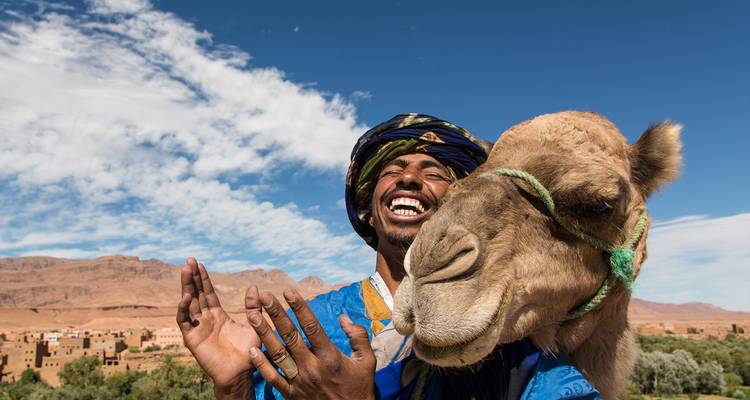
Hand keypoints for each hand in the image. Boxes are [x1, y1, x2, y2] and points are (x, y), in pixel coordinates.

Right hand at [177, 258, 259, 398]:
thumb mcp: (253, 325)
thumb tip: (254, 288)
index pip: (208, 293)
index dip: (203, 279)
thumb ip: (253, 308)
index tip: (199, 264)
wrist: (240, 373)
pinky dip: (183, 309)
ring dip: (186, 287)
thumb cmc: (248, 352)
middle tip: (189, 260)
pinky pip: (185, 321)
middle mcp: (205, 320)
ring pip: (189, 304)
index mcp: (218, 316)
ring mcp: (197, 328)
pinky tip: (186, 296)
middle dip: (192, 278)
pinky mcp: (191, 339)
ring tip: (185, 270)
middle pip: (196, 294)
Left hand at [245, 287, 375, 399]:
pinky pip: (273, 378)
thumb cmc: (360, 389)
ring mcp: (299, 382)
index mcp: (330, 357)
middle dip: (276, 314)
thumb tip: (344, 317)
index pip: (311, 326)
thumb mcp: (367, 361)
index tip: (289, 291)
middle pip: (290, 336)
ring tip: (252, 316)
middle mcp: (312, 367)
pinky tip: (253, 349)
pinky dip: (261, 364)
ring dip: (264, 333)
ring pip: (278, 354)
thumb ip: (358, 336)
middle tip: (265, 297)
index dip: (299, 307)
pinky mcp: (291, 395)